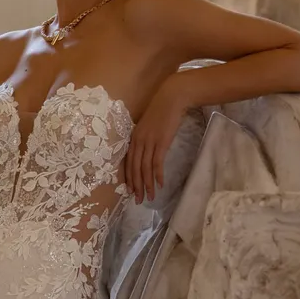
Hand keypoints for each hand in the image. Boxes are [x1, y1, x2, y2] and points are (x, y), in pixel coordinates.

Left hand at [124, 74, 187, 203]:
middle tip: (138, 200)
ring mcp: (149, 142)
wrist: (171, 98)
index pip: (128, 162)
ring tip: (150, 197)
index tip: (130, 190)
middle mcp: (138, 141)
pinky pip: (157, 163)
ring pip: (144, 168)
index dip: (129, 178)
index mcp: (133, 138)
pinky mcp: (161, 143)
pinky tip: (160, 184)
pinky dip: (157, 175)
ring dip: (147, 184)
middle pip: (134, 168)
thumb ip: (145, 139)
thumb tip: (147, 152)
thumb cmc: (161, 111)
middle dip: (136, 186)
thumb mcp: (148, 126)